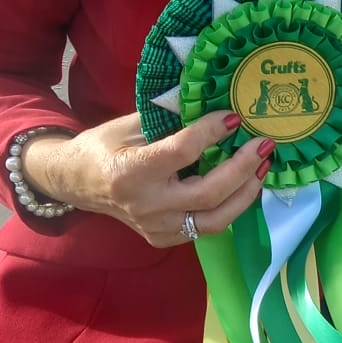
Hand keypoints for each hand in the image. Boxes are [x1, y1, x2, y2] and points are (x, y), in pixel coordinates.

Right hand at [22, 110, 272, 248]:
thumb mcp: (128, 124)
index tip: (233, 116)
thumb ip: (167, 118)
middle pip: (208, 193)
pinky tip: (245, 185)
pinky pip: (207, 227)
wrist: (76, 183)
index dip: (212, 132)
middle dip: (243, 167)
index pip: (182, 152)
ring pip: (215, 219)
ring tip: (263, 167)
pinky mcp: (164, 239)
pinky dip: (231, 207)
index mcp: (130, 172)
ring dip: (246, 193)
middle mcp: (146, 205)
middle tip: (264, 144)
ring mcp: (156, 227)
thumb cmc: (102, 147)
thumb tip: (211, 103)